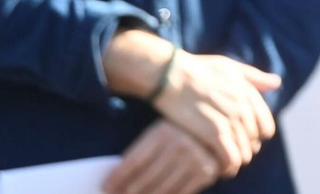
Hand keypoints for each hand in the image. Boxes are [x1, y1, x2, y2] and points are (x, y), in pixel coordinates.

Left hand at [103, 120, 218, 193]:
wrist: (213, 131)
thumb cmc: (176, 134)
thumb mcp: (158, 135)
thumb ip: (140, 155)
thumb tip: (112, 182)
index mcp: (163, 131)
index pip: (133, 162)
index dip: (117, 178)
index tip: (105, 187)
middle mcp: (180, 144)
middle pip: (145, 179)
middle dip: (127, 192)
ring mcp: (194, 159)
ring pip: (160, 189)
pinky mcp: (205, 172)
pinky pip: (179, 193)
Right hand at [152, 51, 280, 177]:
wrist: (172, 74)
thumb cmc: (199, 69)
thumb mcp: (231, 67)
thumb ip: (255, 78)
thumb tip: (277, 83)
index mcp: (248, 93)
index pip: (266, 126)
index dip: (256, 138)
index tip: (245, 141)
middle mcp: (243, 107)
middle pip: (254, 141)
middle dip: (245, 150)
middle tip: (231, 154)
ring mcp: (229, 119)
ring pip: (244, 152)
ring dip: (236, 161)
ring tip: (225, 164)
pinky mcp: (212, 132)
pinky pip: (230, 157)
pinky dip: (227, 166)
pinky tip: (219, 169)